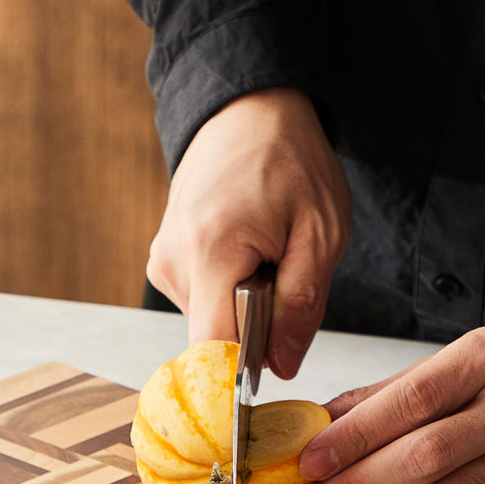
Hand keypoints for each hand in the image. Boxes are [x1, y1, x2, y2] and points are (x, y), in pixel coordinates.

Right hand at [146, 87, 350, 378]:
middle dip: (258, 326)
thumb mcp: (321, 232)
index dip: (245, 373)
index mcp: (210, 252)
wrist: (248, 110)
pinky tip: (247, 252)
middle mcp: (173, 261)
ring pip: (212, 323)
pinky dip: (232, 291)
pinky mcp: (165, 261)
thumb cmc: (289, 159)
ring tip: (266, 253)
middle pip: (217, 338)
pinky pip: (204, 302)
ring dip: (246, 306)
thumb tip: (281, 368)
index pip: (213, 350)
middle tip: (285, 271)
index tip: (272, 369)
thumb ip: (301, 306)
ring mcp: (163, 261)